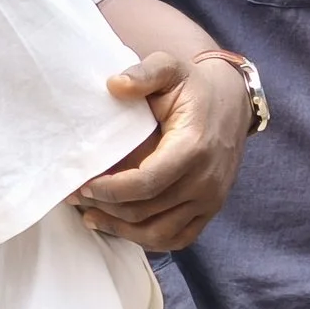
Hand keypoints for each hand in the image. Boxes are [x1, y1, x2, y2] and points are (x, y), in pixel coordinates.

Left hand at [76, 51, 251, 251]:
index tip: (82, 185)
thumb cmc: (193, 86)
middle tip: (77, 197)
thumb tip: (114, 85)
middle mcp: (205, 179)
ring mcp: (211, 198)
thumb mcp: (170, 68)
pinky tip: (123, 227)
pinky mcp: (212, 208)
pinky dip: (148, 240)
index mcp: (193, 147)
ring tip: (92, 216)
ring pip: (159, 232)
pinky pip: (178, 238)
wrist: (232, 101)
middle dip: (106, 207)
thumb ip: (144, 73)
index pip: (145, 183)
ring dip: (122, 229)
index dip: (109, 190)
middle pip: (146, 210)